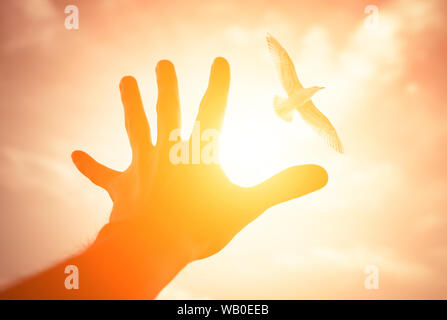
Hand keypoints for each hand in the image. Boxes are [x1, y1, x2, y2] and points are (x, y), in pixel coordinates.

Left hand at [71, 57, 327, 261]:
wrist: (154, 246)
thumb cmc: (201, 225)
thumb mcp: (248, 206)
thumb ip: (283, 187)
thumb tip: (323, 174)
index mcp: (198, 152)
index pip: (211, 110)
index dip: (217, 85)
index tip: (218, 61)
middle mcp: (167, 152)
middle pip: (167, 111)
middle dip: (167, 87)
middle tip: (163, 64)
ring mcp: (141, 168)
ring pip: (135, 129)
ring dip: (131, 104)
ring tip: (126, 81)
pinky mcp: (121, 188)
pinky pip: (103, 176)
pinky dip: (91, 166)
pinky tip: (75, 155)